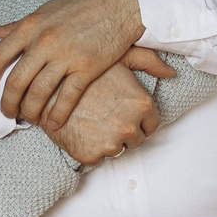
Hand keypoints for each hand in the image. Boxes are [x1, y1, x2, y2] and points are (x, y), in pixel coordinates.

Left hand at [0, 0, 166, 127]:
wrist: (118, 6)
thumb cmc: (80, 7)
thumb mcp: (43, 11)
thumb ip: (15, 26)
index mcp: (29, 26)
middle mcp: (44, 42)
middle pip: (15, 81)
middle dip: (8, 103)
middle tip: (8, 113)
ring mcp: (65, 56)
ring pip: (38, 93)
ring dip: (30, 112)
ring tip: (29, 118)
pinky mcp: (87, 68)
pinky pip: (67, 98)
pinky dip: (57, 115)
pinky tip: (53, 123)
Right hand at [43, 61, 164, 166]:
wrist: (46, 87)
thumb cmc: (84, 70)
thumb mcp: (119, 58)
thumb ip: (147, 62)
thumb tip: (171, 71)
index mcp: (141, 104)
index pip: (151, 124)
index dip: (137, 119)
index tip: (122, 113)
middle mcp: (130, 125)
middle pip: (135, 139)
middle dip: (122, 131)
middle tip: (103, 116)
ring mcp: (111, 143)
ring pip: (117, 150)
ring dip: (106, 141)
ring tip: (90, 121)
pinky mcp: (91, 155)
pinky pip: (97, 158)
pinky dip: (89, 149)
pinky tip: (79, 130)